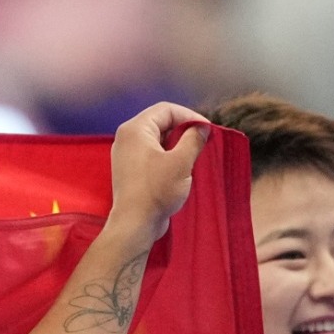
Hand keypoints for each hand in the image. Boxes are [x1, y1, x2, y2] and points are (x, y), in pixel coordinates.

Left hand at [103, 102, 211, 249]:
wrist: (135, 224)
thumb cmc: (157, 190)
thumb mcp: (181, 161)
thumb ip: (193, 139)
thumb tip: (201, 128)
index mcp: (135, 129)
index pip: (166, 109)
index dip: (189, 116)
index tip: (207, 129)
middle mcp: (126, 138)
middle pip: (160, 122)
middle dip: (184, 129)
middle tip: (203, 140)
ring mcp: (126, 154)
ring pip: (157, 139)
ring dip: (177, 144)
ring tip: (194, 154)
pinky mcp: (130, 170)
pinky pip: (151, 154)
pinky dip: (167, 155)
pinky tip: (181, 167)